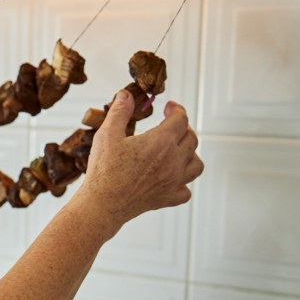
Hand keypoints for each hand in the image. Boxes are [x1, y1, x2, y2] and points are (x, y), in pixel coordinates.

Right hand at [80, 90, 203, 222]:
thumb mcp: (107, 134)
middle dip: (182, 128)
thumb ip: (120, 112)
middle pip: (192, 138)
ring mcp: (174, 181)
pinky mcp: (169, 198)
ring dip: (189, 154)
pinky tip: (171, 178)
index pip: (181, 119)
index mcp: (161, 142)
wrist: (103, 204)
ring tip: (176, 151)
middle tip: (170, 126)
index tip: (169, 107)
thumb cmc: (104, 170)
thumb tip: (126, 95)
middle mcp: (173, 161)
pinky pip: (187, 190)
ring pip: (196, 164)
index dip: (176, 109)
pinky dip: (183, 182)